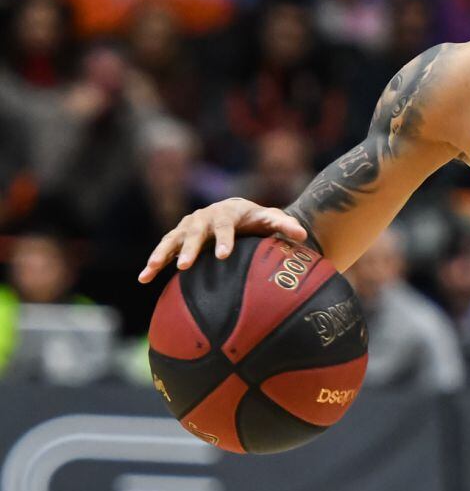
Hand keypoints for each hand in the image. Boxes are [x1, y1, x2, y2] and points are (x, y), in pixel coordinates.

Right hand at [138, 198, 308, 283]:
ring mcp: (189, 225)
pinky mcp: (179, 236)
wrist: (237, 212)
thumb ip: (285, 225)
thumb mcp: (270, 220)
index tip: (223, 256)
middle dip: (190, 248)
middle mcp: (204, 216)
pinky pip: (164, 248)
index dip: (224, 239)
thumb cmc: (256, 219)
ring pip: (172, 239)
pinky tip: (144, 278)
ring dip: (162, 255)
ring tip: (152, 271)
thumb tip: (303, 234)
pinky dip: (154, 261)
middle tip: (186, 266)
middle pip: (195, 231)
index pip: (225, 225)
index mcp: (227, 212)